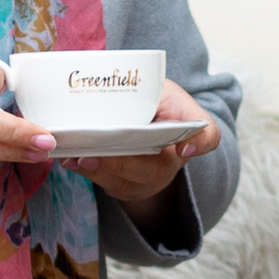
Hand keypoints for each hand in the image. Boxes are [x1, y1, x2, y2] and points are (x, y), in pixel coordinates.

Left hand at [76, 79, 218, 206]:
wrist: (141, 119)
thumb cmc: (153, 100)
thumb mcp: (165, 91)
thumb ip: (172, 103)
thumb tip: (182, 142)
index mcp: (188, 130)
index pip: (208, 136)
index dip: (199, 142)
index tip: (183, 147)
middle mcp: (173, 161)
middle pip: (154, 170)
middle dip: (119, 165)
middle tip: (90, 155)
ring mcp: (150, 179)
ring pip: (126, 183)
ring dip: (96, 171)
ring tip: (73, 157)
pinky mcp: (127, 187)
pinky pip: (108, 185)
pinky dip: (88, 173)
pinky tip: (71, 161)